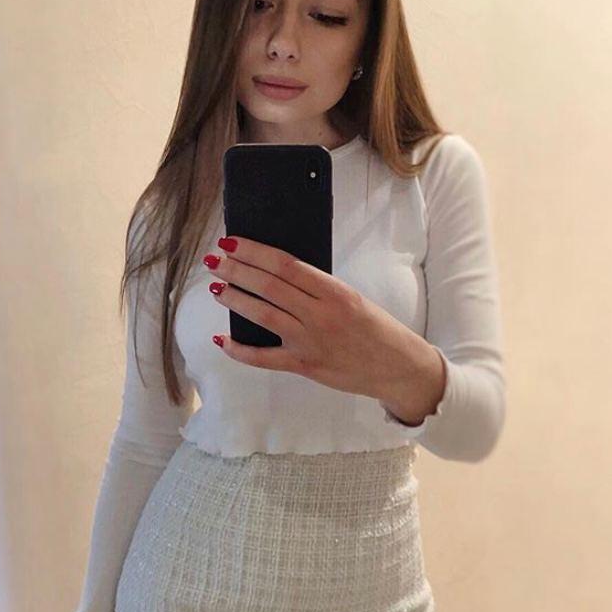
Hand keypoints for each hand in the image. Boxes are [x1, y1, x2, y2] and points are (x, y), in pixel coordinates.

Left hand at [203, 236, 422, 400]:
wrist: (397, 368)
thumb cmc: (376, 329)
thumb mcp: (352, 298)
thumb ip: (318, 288)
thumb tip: (277, 273)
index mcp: (335, 291)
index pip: (286, 264)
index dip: (254, 252)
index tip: (232, 243)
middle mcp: (320, 314)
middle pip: (269, 286)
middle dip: (236, 271)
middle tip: (215, 261)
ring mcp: (310, 341)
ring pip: (262, 315)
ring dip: (235, 299)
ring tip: (216, 288)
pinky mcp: (304, 366)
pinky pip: (264, 358)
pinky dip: (240, 350)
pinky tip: (222, 339)